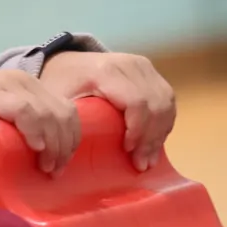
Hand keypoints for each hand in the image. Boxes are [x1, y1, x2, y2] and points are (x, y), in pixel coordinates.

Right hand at [0, 70, 80, 174]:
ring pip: (51, 114)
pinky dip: (35, 132)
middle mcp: (26, 82)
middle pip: (64, 113)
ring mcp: (12, 86)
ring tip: (45, 167)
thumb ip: (25, 130)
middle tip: (55, 170)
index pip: (68, 110)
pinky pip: (27, 112)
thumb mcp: (5, 122)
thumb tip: (47, 162)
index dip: (72, 138)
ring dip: (53, 145)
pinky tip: (35, 149)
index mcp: (32, 87)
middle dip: (65, 145)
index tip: (64, 163)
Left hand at [38, 51, 176, 170]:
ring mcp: (143, 66)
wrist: (69, 62)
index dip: (138, 130)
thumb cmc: (62, 84)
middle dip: (151, 138)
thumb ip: (68, 121)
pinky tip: (155, 142)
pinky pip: (168, 99)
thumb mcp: (58, 99)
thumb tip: (76, 156)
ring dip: (160, 133)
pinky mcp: (151, 71)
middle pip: (155, 104)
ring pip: (166, 102)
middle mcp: (130, 64)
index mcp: (106, 71)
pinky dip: (164, 122)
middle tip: (141, 164)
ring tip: (149, 158)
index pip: (136, 102)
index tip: (128, 151)